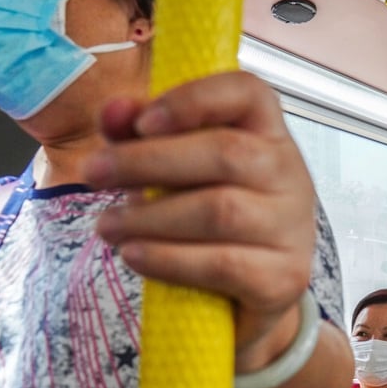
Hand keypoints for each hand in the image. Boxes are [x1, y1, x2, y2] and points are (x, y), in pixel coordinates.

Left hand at [86, 71, 315, 370]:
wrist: (256, 293)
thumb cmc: (213, 220)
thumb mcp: (178, 171)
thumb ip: (143, 137)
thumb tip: (115, 112)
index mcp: (268, 136)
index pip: (250, 94)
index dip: (196, 100)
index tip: (144, 121)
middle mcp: (290, 176)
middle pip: (227, 153)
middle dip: (147, 161)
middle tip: (94, 173)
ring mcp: (292, 229)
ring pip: (221, 210)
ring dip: (149, 217)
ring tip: (107, 226)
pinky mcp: (284, 277)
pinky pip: (222, 264)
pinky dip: (169, 259)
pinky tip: (135, 256)